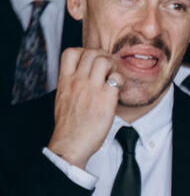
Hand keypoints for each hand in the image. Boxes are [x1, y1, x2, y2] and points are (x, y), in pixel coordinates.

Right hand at [47, 48, 121, 168]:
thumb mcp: (63, 98)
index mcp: (64, 81)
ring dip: (113, 65)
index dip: (84, 51)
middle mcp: (77, 82)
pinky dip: (120, 79)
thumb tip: (84, 74)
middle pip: (92, 52)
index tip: (91, 61)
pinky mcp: (105, 98)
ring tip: (113, 76)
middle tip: (108, 68)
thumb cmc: (69, 125)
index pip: (70, 52)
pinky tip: (117, 88)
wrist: (71, 143)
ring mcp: (91, 89)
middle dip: (103, 55)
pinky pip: (117, 77)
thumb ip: (72, 84)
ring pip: (105, 60)